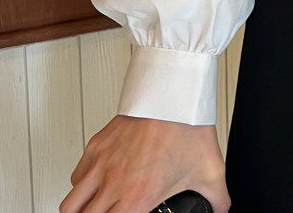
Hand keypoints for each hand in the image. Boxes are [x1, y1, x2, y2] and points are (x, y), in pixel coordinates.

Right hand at [59, 114, 230, 212]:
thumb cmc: (187, 126)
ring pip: (69, 204)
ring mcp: (101, 164)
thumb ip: (217, 198)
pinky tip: (94, 184)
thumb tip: (223, 209)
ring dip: (79, 210)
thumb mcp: (210, 170)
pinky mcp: (96, 146)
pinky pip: (76, 175)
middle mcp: (113, 184)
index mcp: (137, 197)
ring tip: (91, 210)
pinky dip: (80, 185)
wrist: (174, 92)